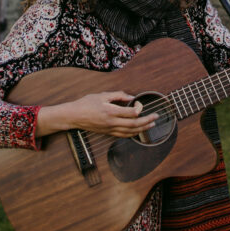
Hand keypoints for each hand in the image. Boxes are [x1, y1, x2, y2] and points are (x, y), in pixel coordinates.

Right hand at [37, 91, 157, 137]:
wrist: (73, 116)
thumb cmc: (86, 103)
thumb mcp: (102, 95)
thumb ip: (117, 95)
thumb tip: (130, 97)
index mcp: (110, 111)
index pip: (131, 113)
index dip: (139, 109)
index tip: (141, 103)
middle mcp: (111, 122)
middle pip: (134, 124)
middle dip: (147, 121)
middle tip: (156, 117)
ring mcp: (110, 129)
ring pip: (130, 132)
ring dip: (143, 129)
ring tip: (151, 124)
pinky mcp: (107, 133)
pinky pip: (123, 135)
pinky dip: (133, 134)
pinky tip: (139, 131)